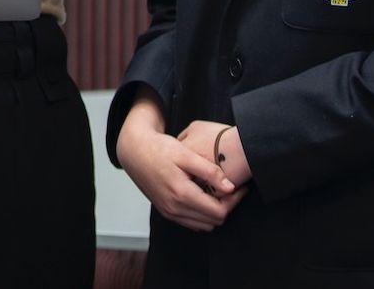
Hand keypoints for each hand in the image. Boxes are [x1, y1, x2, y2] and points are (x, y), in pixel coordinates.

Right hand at [116, 93, 244, 233]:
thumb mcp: (185, 153)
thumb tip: (230, 187)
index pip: (219, 212)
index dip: (234, 201)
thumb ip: (209, 171)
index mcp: (182, 194)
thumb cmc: (159, 148)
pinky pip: (192, 223)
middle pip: (214, 221)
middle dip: (226, 207)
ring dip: (214, 212)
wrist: (134, 151)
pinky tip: (202, 196)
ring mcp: (169, 212)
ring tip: (217, 192)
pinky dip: (202, 215)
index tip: (240, 187)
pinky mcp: (166, 212)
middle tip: (230, 189)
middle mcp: (175, 208)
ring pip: (204, 225)